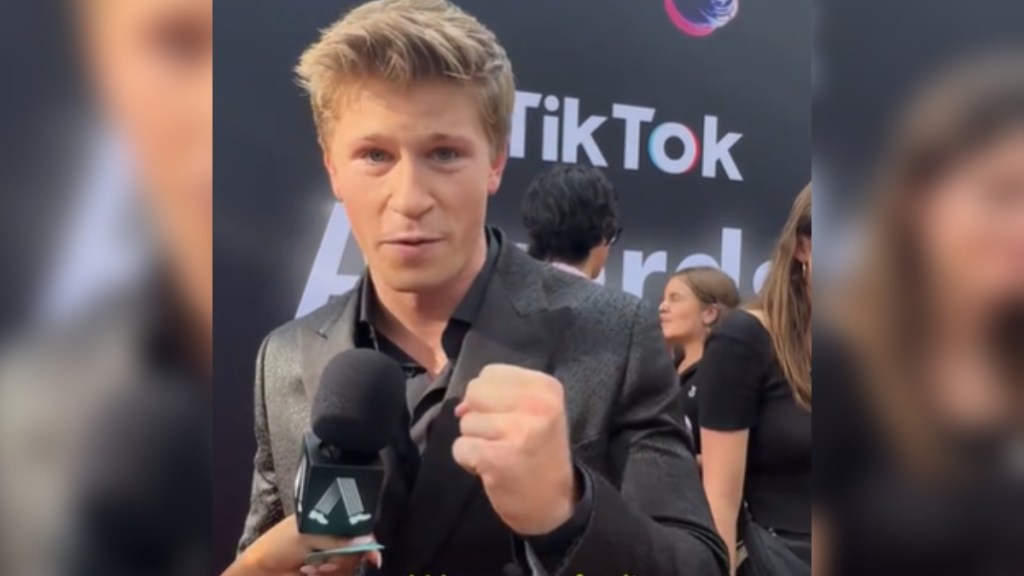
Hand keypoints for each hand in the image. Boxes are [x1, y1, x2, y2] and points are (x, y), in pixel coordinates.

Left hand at [230, 515, 380, 575]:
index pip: (356, 527)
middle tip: (324, 563)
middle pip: (357, 550)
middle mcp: (332, 539)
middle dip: (344, 559)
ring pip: (349, 566)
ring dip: (333, 569)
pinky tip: (309, 573)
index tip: (373, 556)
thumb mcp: (306, 537)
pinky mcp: (325, 572)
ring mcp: (329, 557)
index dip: (367, 541)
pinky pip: (340, 574)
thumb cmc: (277, 545)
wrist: (259, 572)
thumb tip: (367, 542)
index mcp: (328, 521)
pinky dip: (329, 575)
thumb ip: (337, 539)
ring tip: (311, 569)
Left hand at [453, 364, 576, 534]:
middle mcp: (536, 405)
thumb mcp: (533, 412)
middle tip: (502, 437)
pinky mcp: (497, 458)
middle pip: (475, 392)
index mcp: (546, 387)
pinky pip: (460, 448)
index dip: (489, 397)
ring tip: (500, 454)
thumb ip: (497, 397)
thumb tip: (460, 407)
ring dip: (476, 441)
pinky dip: (469, 461)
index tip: (510, 418)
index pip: (491, 373)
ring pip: (466, 422)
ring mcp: (517, 431)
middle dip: (479, 415)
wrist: (556, 504)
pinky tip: (492, 469)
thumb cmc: (540, 452)